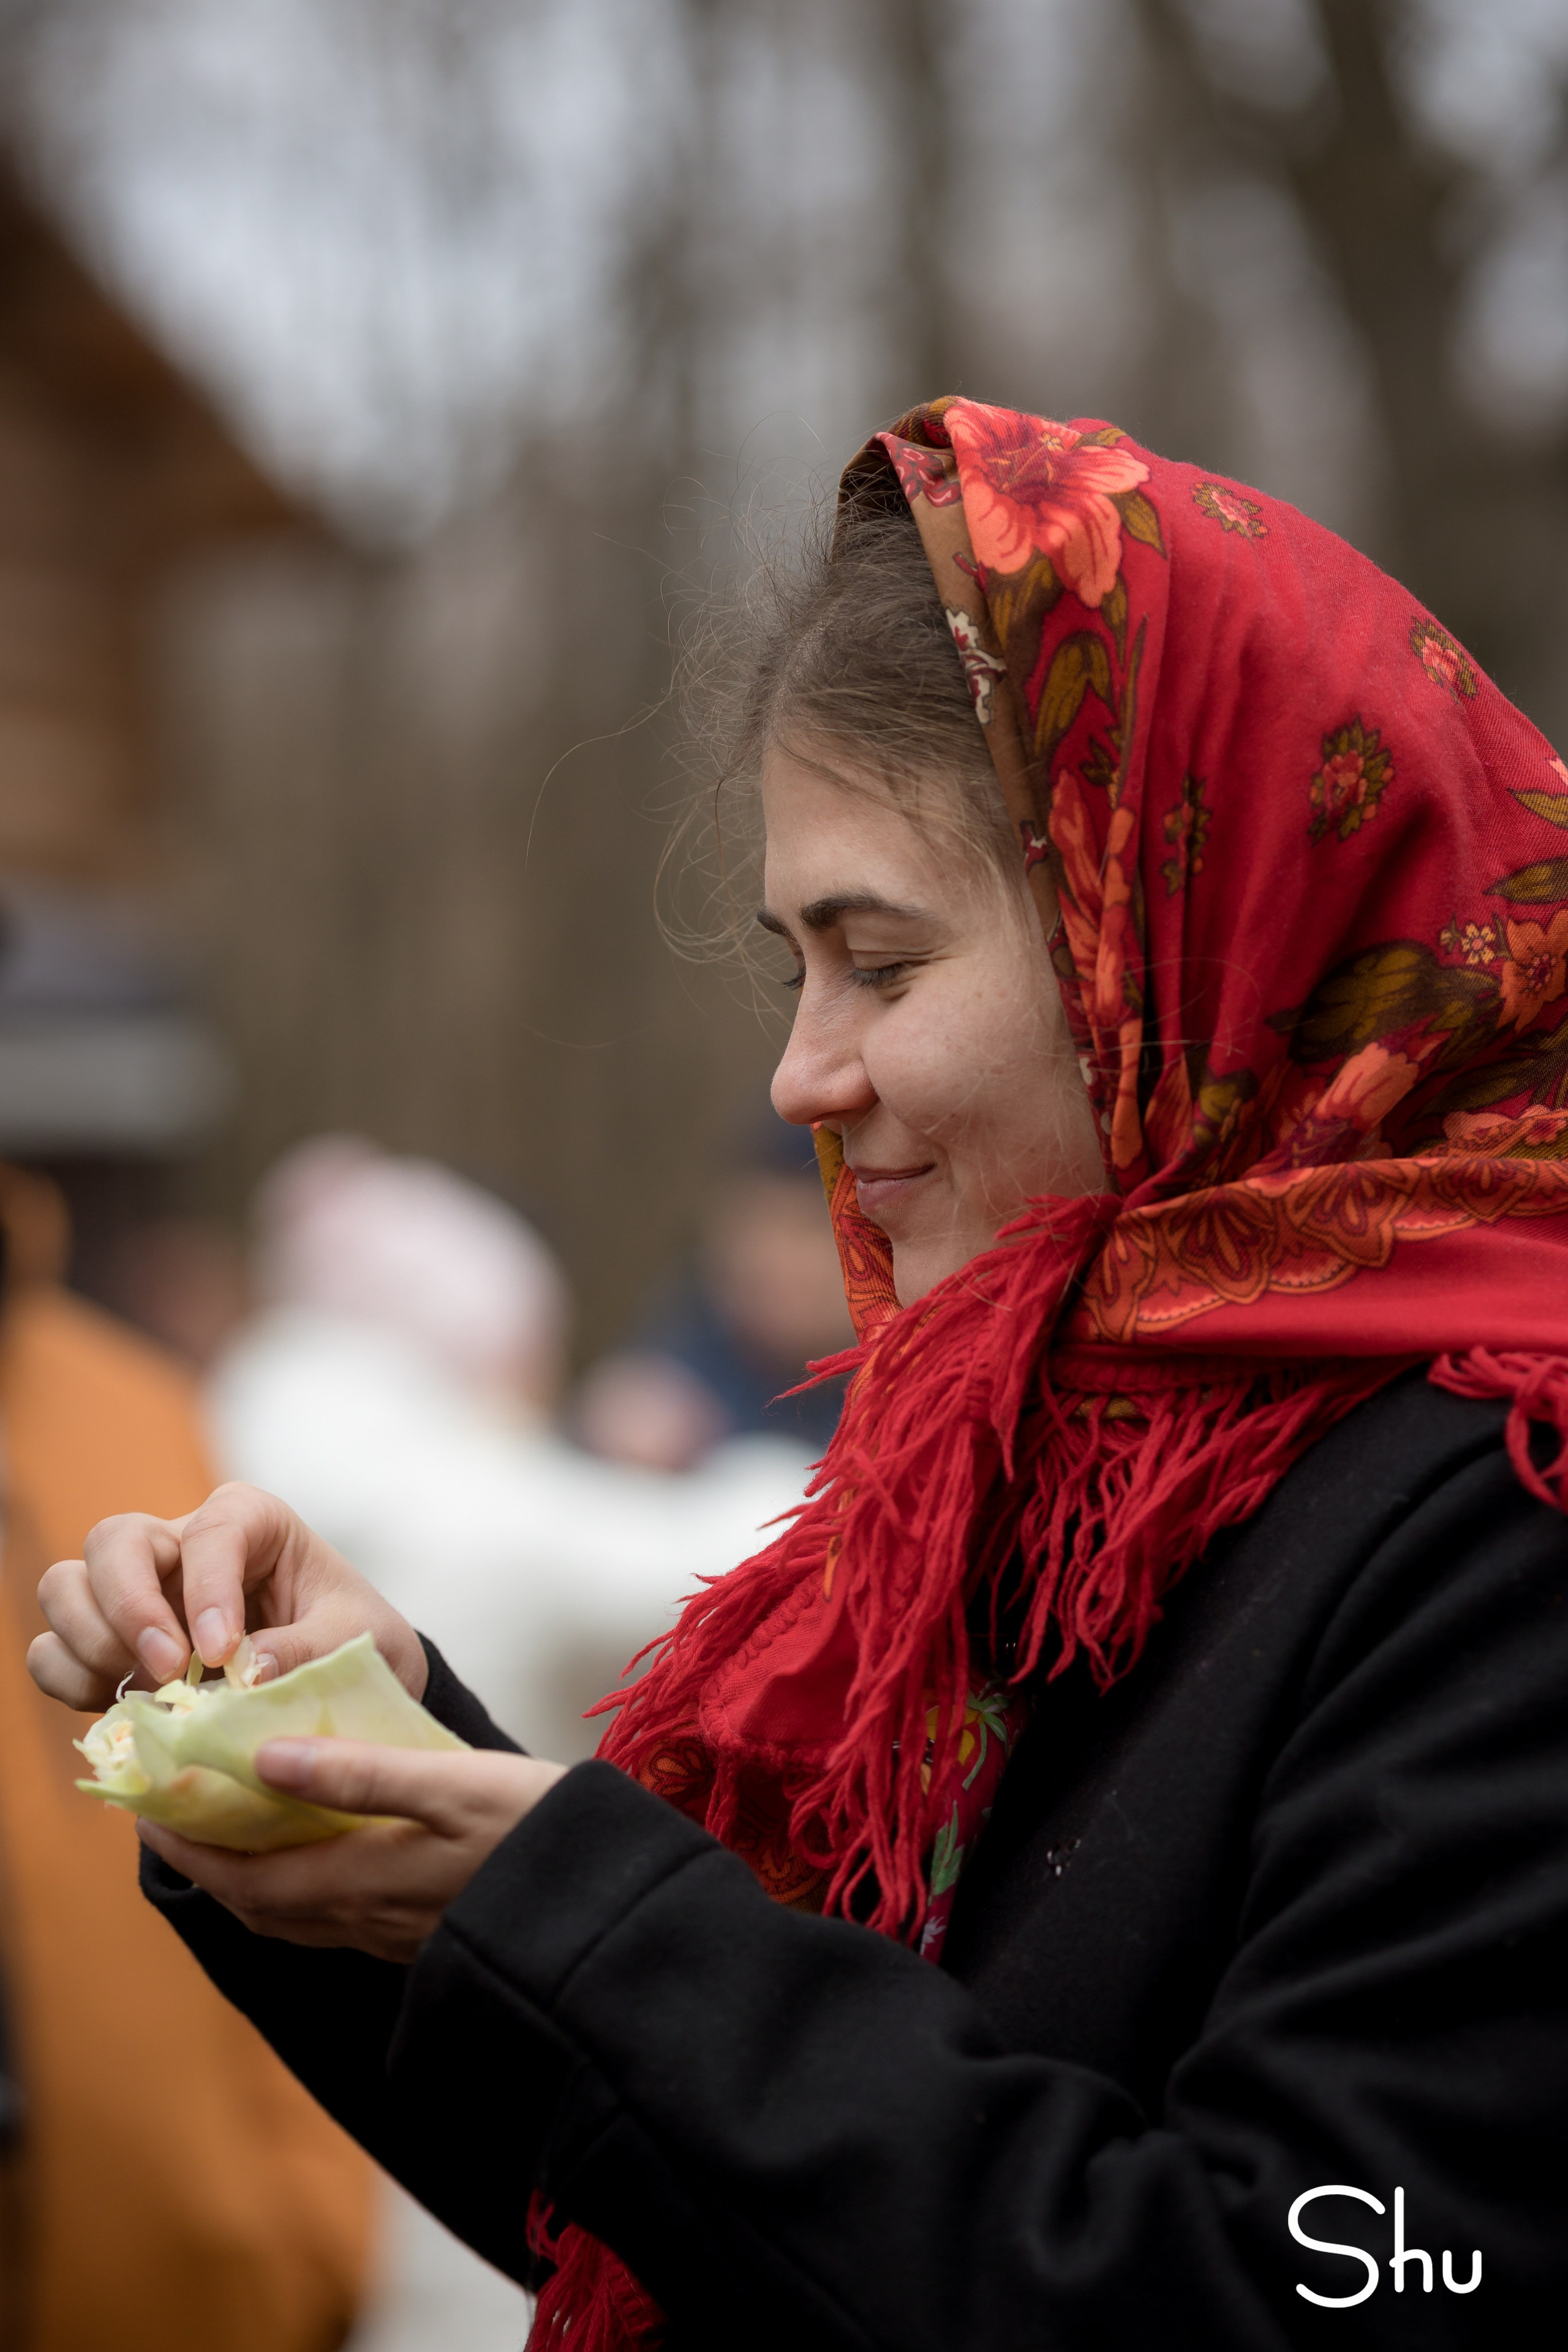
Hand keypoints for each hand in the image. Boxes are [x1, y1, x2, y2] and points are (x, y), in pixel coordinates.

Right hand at [27, 1482, 426, 1712]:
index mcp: (251, 1522)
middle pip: (114, 1541)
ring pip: (68, 1586)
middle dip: (127, 1605)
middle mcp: (182, 1545)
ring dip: (90, 1642)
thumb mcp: (359, 1638)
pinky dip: (70, 1679)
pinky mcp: (114, 1644)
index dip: (207, 1589)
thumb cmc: (354, 1637)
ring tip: (147, 1691)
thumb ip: (311, 1650)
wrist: (344, 1677)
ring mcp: (140, 1592)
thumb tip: (247, 1671)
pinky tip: (122, 1707)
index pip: (210, 1531)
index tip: (222, 1653)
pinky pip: (54, 1649)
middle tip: (169, 1670)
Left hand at [136, 1739, 567, 1961]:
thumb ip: (358, 1772)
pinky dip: (293, 1883)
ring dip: (246, 1875)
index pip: (242, 1876)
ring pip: (291, 1914)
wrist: (605, 1902)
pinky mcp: (418, 1931)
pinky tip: (307, 1848)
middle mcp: (362, 1920)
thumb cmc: (535, 1828)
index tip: (145, 1807)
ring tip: (226, 1826)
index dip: (187, 1847)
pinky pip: (329, 1915)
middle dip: (204, 1862)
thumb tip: (261, 1758)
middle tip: (170, 1812)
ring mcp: (391, 1933)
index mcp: (358, 1883)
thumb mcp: (450, 1783)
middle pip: (256, 1902)